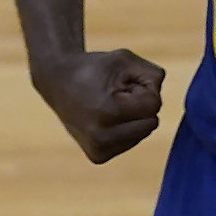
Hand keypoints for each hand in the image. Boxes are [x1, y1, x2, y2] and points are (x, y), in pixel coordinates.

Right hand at [36, 49, 164, 162]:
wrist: (57, 82)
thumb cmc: (94, 68)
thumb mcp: (125, 59)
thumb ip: (154, 75)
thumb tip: (158, 104)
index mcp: (107, 112)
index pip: (154, 104)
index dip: (143, 88)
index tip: (121, 83)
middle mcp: (101, 137)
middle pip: (151, 122)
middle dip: (139, 105)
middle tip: (114, 94)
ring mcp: (99, 150)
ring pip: (143, 133)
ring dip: (132, 117)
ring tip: (107, 105)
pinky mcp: (98, 157)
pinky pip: (131, 142)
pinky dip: (125, 129)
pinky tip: (104, 118)